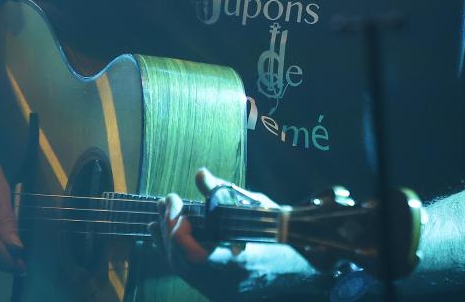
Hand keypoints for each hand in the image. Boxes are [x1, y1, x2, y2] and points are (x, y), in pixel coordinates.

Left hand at [159, 168, 318, 299]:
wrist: (304, 266)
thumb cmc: (282, 234)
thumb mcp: (257, 207)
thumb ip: (225, 194)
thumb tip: (200, 175)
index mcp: (239, 264)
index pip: (194, 255)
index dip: (176, 228)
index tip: (175, 201)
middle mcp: (226, 283)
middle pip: (181, 262)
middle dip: (168, 228)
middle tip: (166, 201)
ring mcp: (222, 291)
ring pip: (182, 270)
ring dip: (168, 240)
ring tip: (159, 215)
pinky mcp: (220, 291)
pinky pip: (190, 275)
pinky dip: (177, 253)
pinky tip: (169, 235)